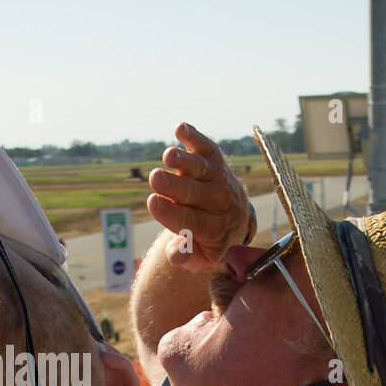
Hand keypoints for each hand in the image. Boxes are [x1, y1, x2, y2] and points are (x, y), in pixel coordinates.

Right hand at [147, 122, 251, 272]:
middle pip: (197, 193)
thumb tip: (175, 256)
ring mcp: (220, 178)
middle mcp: (221, 202)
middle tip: (155, 179)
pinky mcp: (215, 159)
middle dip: (176, 185)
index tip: (153, 202)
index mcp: (215, 229)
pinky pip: (207, 148)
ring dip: (186, 161)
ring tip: (169, 156)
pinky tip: (180, 128)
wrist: (233, 218)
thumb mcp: (199, 257)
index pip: (191, 221)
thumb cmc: (206, 238)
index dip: (171, 212)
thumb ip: (185, 256)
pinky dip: (195, 137)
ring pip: (203, 169)